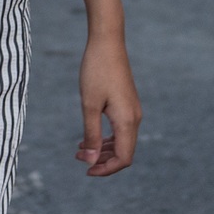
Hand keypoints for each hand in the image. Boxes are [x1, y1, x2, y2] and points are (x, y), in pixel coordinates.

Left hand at [77, 35, 140, 175]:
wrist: (107, 42)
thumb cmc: (96, 70)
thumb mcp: (89, 104)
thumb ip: (91, 134)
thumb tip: (90, 160)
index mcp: (127, 121)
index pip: (124, 158)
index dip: (106, 169)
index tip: (87, 170)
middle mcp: (134, 118)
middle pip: (124, 152)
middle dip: (103, 161)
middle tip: (80, 161)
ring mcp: (132, 110)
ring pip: (122, 141)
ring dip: (103, 149)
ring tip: (80, 150)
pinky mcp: (127, 103)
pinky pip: (120, 129)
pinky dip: (106, 137)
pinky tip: (89, 136)